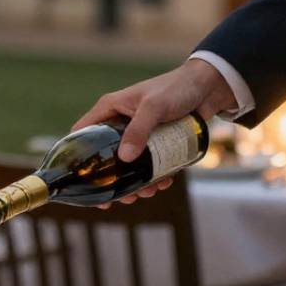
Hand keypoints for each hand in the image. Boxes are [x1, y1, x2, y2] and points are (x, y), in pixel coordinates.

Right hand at [73, 59, 238, 205]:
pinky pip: (150, 163)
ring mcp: (138, 134)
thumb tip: (124, 159)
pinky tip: (164, 182)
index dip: (77, 156)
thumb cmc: (177, 88)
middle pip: (106, 156)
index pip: (82, 133)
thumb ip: (138, 130)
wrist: (208, 87)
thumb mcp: (154, 107)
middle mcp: (120, 122)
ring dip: (136, 182)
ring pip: (129, 164)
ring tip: (148, 192)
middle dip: (113, 180)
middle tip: (121, 197)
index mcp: (110, 109)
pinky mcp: (156, 142)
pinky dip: (155, 176)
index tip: (82, 182)